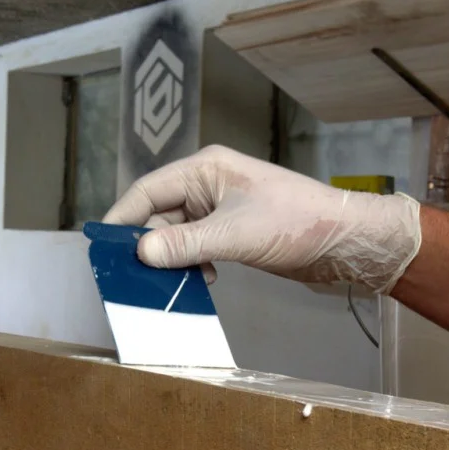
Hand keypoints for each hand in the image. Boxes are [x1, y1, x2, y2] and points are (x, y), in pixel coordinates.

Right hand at [103, 145, 421, 292]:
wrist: (345, 241)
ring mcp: (222, 208)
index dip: (123, 218)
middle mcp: (209, 184)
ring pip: (178, 233)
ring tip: (177, 281)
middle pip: (159, 213)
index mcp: (206, 169)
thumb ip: (185, 243)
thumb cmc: (297, 224)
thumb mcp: (235, 234)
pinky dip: (194, 264)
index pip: (148, 190)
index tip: (103, 248)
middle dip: (149, 244)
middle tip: (136, 276)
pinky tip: (207, 280)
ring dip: (174, 258)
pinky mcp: (234, 230)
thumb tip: (140, 251)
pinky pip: (198, 246)